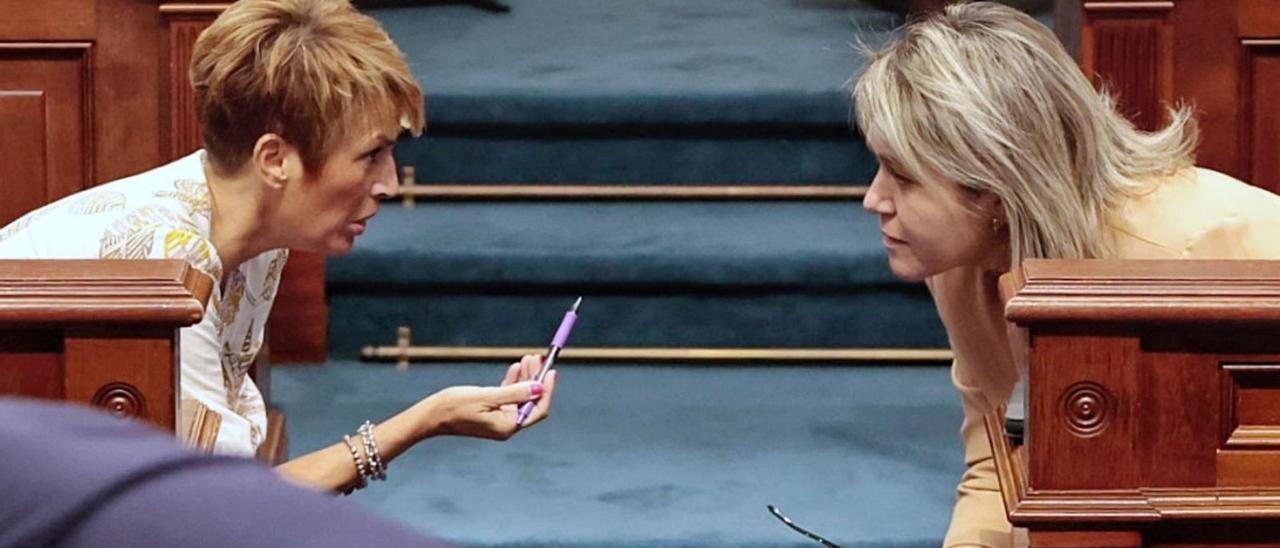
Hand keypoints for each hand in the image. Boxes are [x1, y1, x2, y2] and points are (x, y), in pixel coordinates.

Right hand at [416, 354, 557, 440]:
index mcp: (507, 426)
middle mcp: (506, 425)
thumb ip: (515, 392)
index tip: (552, 371)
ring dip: (525, 378)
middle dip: (536, 379)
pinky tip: (516, 368)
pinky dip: (513, 382)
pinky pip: (508, 396)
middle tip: (538, 358)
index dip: (547, 390)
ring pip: (520, 396)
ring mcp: (498, 419)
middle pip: (530, 401)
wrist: (430, 416)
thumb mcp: (487, 396)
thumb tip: (539, 387)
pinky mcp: (490, 412)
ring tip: (529, 358)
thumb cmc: (455, 406)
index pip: (537, 409)